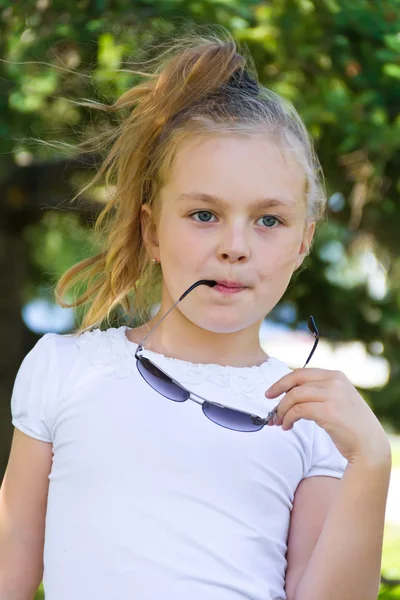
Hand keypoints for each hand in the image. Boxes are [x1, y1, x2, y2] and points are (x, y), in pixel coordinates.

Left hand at [265, 368, 390, 465]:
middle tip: (269, 405)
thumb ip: (318, 392)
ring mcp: (332, 395)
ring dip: (282, 410)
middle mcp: (334, 381)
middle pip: (295, 382)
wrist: (369, 444)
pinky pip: (298, 411)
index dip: (283, 382)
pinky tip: (287, 427)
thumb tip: (288, 393)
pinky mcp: (328, 411)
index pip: (301, 372)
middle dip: (277, 392)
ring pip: (294, 396)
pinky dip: (288, 418)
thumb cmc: (350, 425)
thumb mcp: (336, 400)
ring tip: (279, 422)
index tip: (271, 392)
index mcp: (336, 375)